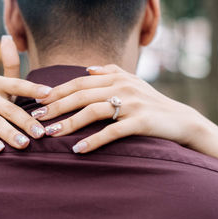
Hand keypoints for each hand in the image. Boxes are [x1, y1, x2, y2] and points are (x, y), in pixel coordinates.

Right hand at [0, 36, 51, 151]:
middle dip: (26, 121)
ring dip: (9, 133)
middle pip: (8, 107)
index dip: (32, 88)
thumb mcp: (5, 88)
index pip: (16, 83)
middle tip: (40, 134)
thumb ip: (10, 66)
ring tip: (24, 144)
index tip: (49, 94)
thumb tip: (7, 37)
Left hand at [31, 64, 202, 152]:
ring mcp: (131, 104)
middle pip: (81, 95)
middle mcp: (122, 87)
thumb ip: (110, 72)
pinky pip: (112, 131)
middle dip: (56, 106)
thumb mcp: (133, 82)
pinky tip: (78, 149)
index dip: (58, 90)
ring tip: (51, 134)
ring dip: (69, 123)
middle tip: (37, 118)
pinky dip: (94, 140)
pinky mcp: (140, 121)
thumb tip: (88, 69)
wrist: (180, 119)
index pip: (79, 82)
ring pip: (93, 111)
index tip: (38, 100)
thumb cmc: (152, 102)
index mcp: (116, 77)